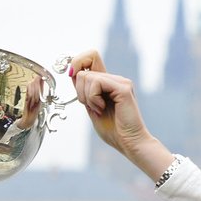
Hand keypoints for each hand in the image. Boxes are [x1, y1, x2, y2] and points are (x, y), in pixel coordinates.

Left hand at [67, 50, 172, 179]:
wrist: (129, 143)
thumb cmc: (113, 131)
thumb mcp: (91, 108)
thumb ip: (84, 91)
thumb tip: (72, 73)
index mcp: (108, 83)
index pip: (90, 57)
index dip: (77, 63)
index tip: (72, 78)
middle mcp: (115, 79)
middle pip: (84, 68)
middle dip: (79, 90)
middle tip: (90, 105)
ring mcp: (120, 81)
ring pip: (87, 76)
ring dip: (86, 97)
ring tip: (99, 110)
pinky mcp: (123, 88)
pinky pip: (96, 82)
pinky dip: (93, 98)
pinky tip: (102, 108)